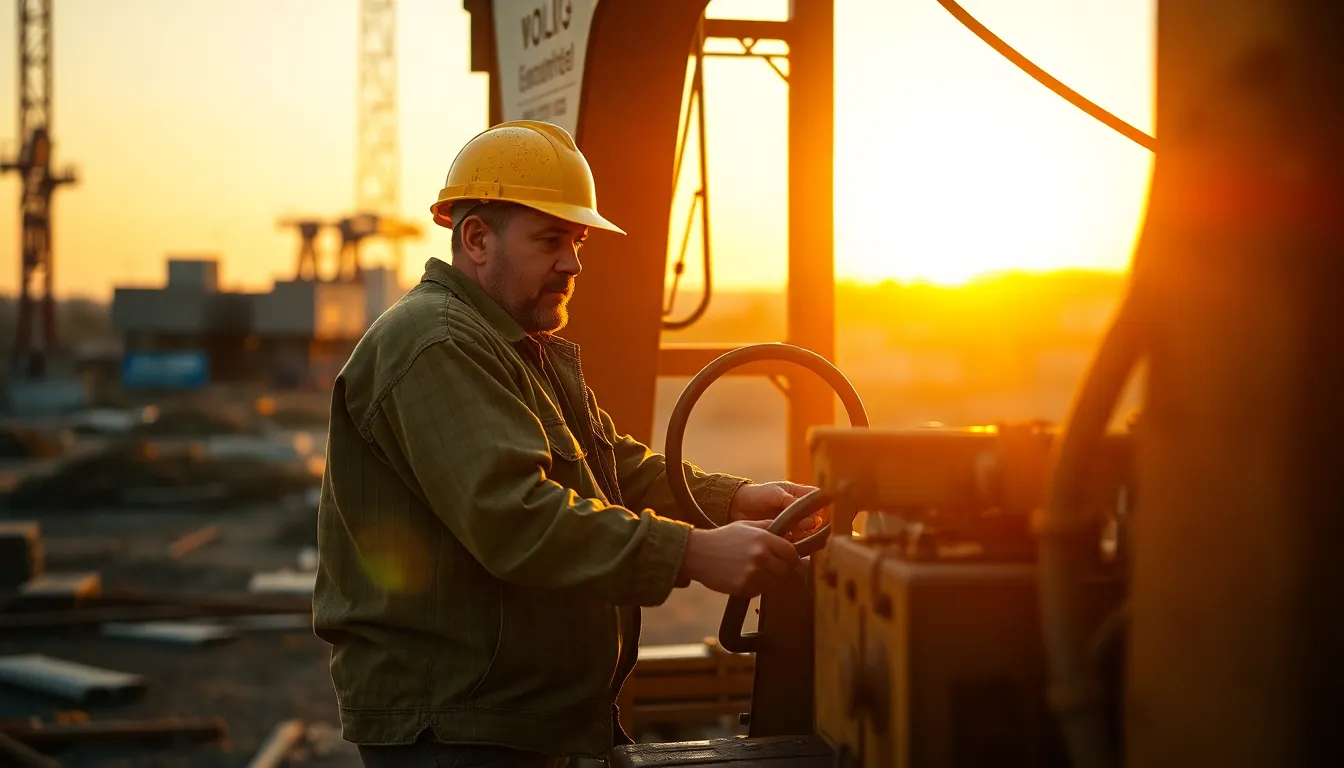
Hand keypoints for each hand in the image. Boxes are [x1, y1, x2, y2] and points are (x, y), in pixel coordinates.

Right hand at [678, 520, 799, 596]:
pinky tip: (742, 577)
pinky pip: (759, 591)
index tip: (785, 560)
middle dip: (778, 569)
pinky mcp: (744, 587)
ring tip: (752, 572)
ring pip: (773, 583)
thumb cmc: (721, 538)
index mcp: (764, 539)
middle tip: (766, 567)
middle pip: (784, 570)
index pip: (791, 553)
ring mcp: (753, 573)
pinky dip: (754, 587)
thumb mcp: (745, 525)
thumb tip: (788, 531)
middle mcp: (761, 556)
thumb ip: (767, 527)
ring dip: (767, 580)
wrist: (697, 553)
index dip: (790, 557)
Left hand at [729, 480, 827, 542]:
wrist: (737, 507)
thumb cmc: (757, 495)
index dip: (822, 503)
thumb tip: (813, 519)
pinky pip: (796, 540)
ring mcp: (793, 523)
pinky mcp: (785, 535)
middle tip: (806, 524)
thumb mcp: (775, 493)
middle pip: (816, 517)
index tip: (822, 510)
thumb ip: (793, 503)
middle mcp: (798, 509)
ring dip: (805, 533)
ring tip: (795, 532)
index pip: (817, 497)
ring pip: (808, 531)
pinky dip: (795, 541)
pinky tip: (789, 539)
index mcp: (798, 493)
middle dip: (814, 522)